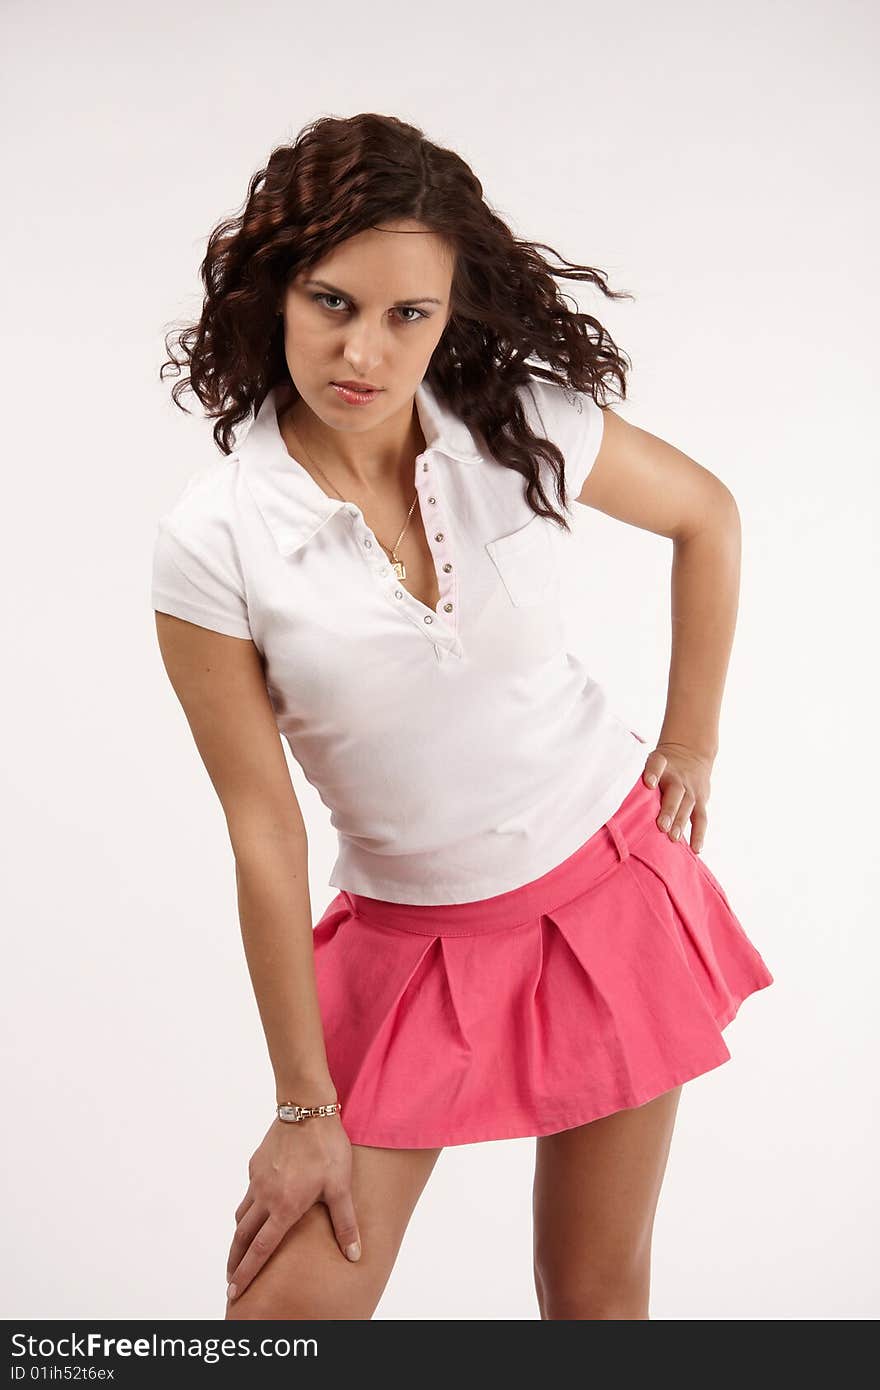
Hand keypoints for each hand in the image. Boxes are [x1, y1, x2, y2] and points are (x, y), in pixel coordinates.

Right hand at [225, 1112, 360, 1303]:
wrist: (307, 1108)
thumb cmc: (326, 1147)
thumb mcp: (340, 1186)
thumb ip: (345, 1223)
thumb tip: (354, 1254)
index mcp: (285, 1207)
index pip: (260, 1249)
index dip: (247, 1272)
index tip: (235, 1290)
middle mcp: (265, 1197)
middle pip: (243, 1237)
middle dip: (235, 1261)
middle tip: (231, 1281)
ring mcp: (257, 1180)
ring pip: (242, 1215)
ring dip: (239, 1237)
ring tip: (239, 1251)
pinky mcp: (255, 1164)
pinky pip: (248, 1193)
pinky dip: (247, 1208)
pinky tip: (257, 1209)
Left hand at [642, 741, 712, 853]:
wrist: (691, 752)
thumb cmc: (662, 767)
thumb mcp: (650, 762)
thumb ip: (638, 779)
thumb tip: (617, 806)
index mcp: (661, 763)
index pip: (657, 764)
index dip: (654, 772)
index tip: (649, 783)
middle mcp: (677, 777)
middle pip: (675, 791)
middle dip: (669, 809)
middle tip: (661, 826)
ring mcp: (691, 789)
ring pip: (688, 806)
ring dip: (681, 822)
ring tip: (673, 838)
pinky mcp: (701, 800)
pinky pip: (702, 818)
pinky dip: (699, 834)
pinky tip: (695, 849)